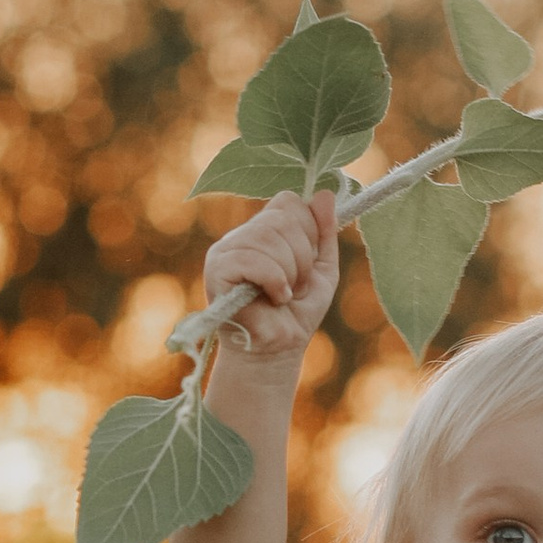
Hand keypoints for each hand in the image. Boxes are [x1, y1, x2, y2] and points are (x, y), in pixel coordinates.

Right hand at [203, 187, 337, 361]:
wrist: (278, 350)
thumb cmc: (296, 314)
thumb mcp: (322, 269)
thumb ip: (324, 233)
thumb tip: (324, 192)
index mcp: (265, 231)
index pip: (289, 202)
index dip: (308, 230)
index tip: (309, 261)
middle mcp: (243, 235)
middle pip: (282, 217)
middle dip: (302, 257)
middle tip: (296, 285)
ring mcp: (227, 250)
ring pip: (268, 236)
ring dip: (289, 272)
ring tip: (284, 295)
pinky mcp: (218, 269)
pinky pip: (253, 259)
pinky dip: (274, 281)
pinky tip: (274, 298)